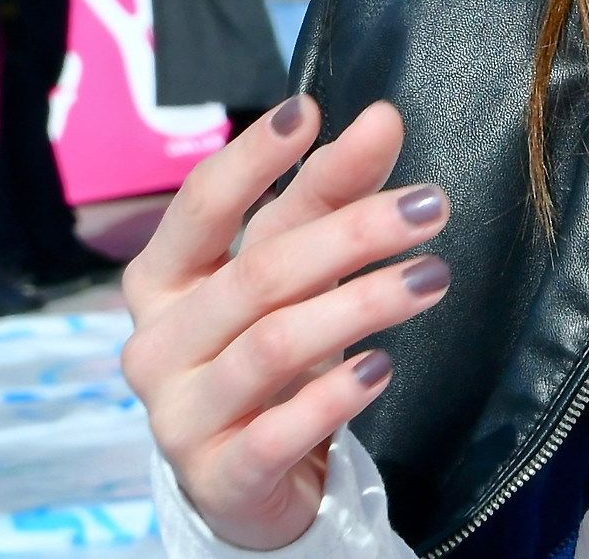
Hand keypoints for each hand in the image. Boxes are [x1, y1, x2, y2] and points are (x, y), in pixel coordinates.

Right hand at [121, 97, 451, 551]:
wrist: (249, 477)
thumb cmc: (268, 345)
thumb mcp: (294, 266)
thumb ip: (329, 194)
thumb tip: (381, 117)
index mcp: (161, 279)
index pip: (201, 205)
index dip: (252, 157)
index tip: (310, 110)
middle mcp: (156, 344)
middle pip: (259, 273)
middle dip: (352, 231)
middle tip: (431, 204)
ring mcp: (180, 415)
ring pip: (274, 345)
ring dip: (362, 304)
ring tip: (432, 277)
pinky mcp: (218, 478)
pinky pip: (279, 431)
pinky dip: (334, 397)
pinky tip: (383, 367)